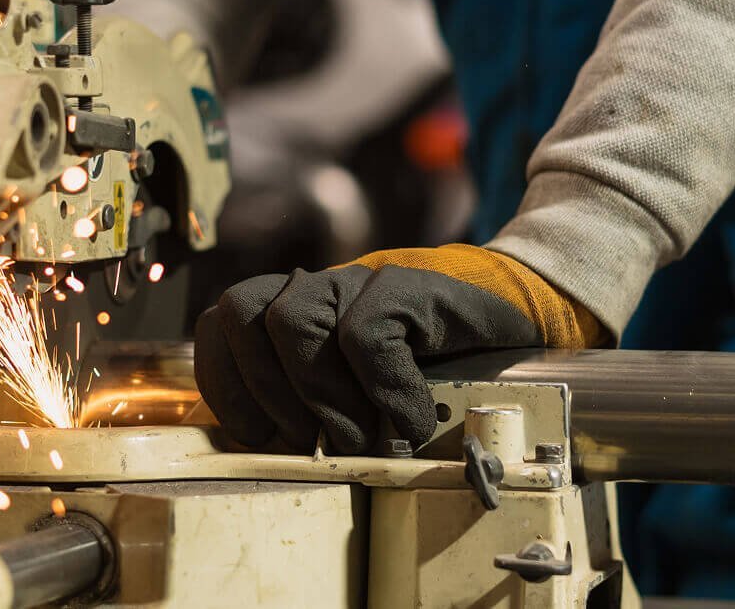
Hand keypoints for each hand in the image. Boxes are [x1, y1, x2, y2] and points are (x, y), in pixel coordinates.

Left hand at [194, 244, 605, 453]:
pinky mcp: (406, 285)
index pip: (220, 326)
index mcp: (293, 309)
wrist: (515, 319)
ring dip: (322, 396)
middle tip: (320, 443)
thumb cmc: (432, 370)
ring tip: (365, 435)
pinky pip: (365, 336)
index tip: (262, 436)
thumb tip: (270, 452)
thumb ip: (310, 404)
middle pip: (243, 318)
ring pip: (292, 323)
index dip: (228, 384)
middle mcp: (318, 287)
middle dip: (270, 395)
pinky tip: (414, 419)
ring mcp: (359, 280)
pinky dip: (383, 391)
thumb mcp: (358, 392)